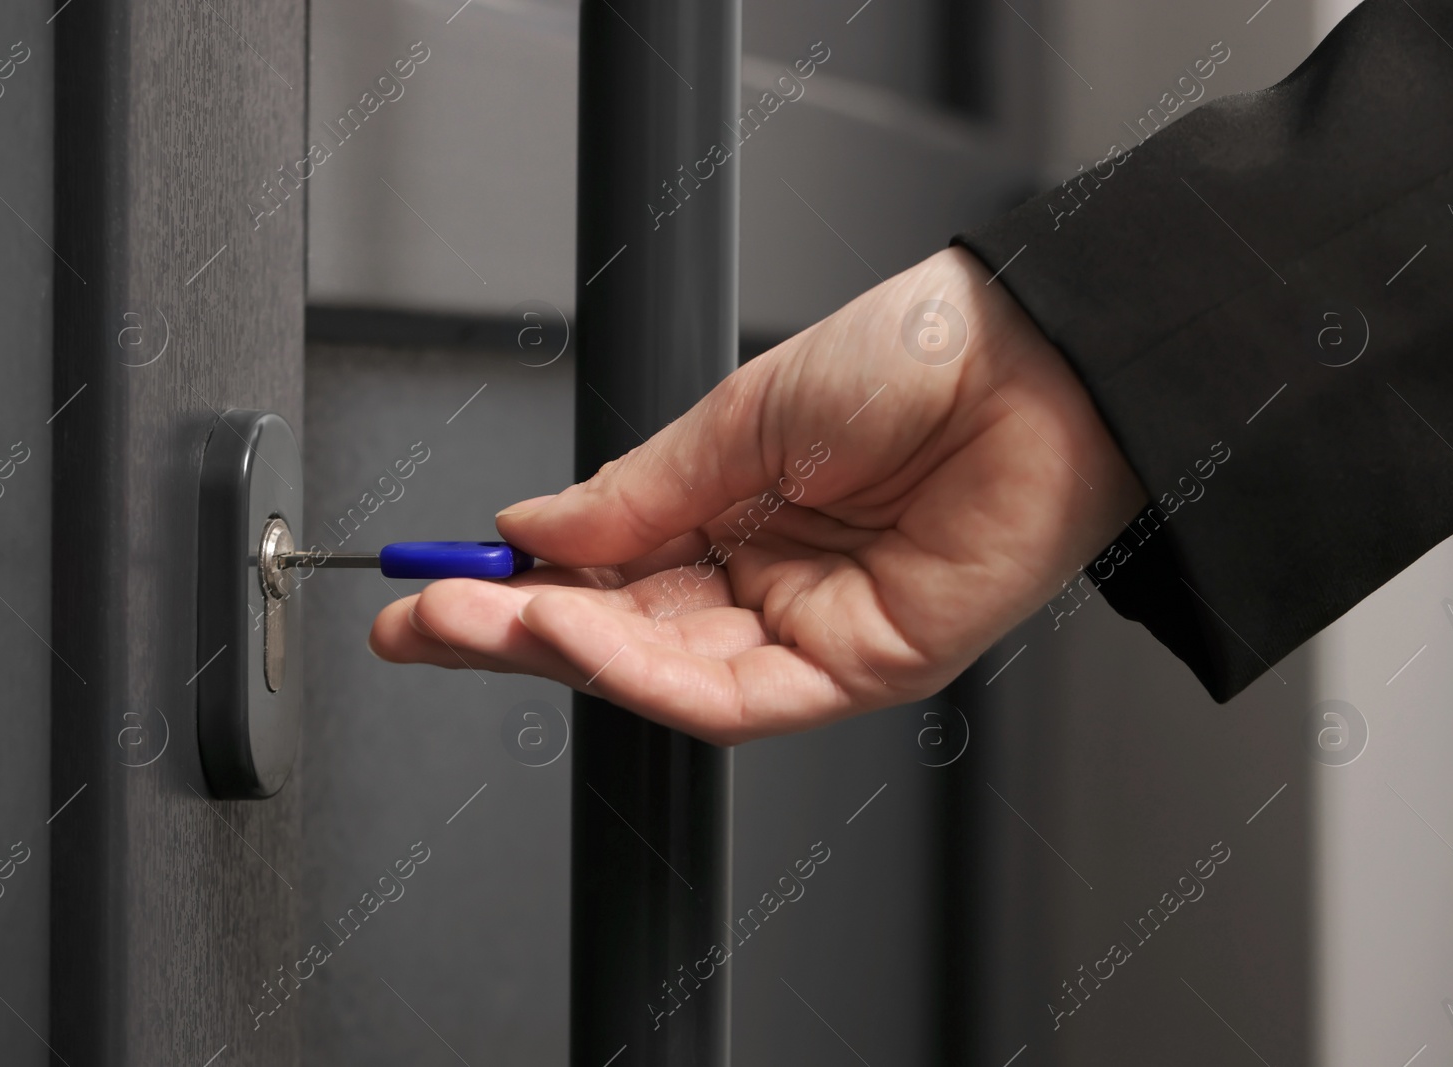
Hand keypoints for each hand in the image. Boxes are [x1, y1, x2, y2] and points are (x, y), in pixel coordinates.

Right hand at [368, 246, 1146, 743]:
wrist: (1033, 362)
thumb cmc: (911, 360)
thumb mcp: (738, 415)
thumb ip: (633, 492)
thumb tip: (532, 526)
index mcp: (733, 513)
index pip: (602, 572)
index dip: (512, 583)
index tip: (432, 580)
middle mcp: (763, 582)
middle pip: (618, 637)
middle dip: (510, 634)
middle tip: (419, 621)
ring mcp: (809, 633)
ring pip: (662, 675)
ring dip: (562, 652)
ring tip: (478, 620)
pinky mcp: (860, 671)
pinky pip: (735, 696)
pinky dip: (647, 673)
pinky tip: (580, 635)